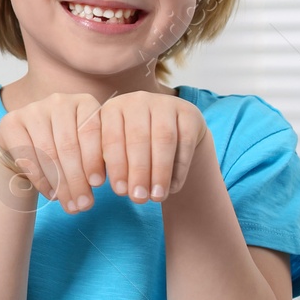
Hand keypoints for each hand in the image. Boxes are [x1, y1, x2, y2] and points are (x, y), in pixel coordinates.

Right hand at [0, 92, 103, 214]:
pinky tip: (50, 194)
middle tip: (83, 205)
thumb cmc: (66, 150)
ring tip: (69, 204)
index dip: (94, 159)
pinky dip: (40, 179)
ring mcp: (33, 109)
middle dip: (77, 179)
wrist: (28, 146)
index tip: (98, 185)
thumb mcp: (87, 150)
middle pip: (69, 145)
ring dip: (60, 184)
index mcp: (84, 102)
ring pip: (48, 152)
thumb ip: (96, 161)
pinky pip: (27, 156)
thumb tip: (97, 185)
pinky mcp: (10, 121)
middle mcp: (59, 101)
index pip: (91, 131)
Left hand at [91, 91, 210, 203]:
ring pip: (163, 139)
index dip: (115, 166)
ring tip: (156, 197)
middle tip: (138, 198)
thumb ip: (113, 165)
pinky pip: (184, 141)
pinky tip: (173, 187)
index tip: (117, 192)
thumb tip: (114, 189)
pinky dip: (179, 167)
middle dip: (137, 172)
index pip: (110, 138)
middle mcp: (137, 100)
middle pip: (137, 138)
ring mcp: (164, 103)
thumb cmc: (136, 148)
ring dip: (159, 171)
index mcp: (112, 108)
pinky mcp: (188, 112)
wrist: (173, 133)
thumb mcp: (119, 151)